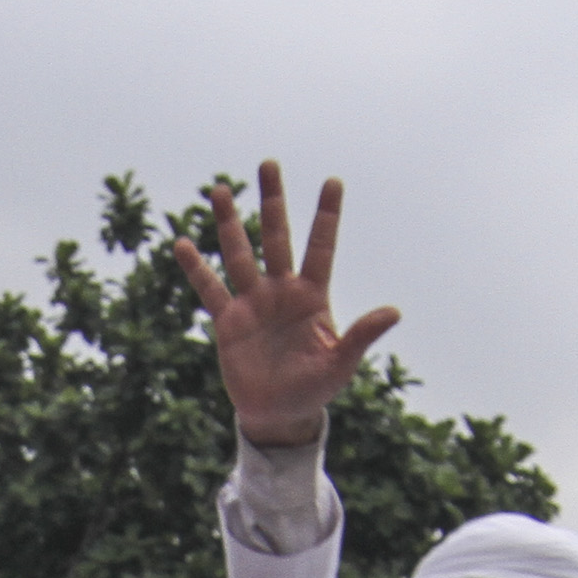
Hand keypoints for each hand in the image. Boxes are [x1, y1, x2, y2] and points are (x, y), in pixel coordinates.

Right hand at [169, 160, 400, 450]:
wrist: (279, 414)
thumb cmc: (315, 388)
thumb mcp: (341, 363)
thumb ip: (362, 335)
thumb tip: (394, 311)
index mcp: (313, 296)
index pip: (321, 247)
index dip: (326, 216)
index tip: (333, 181)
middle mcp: (281, 290)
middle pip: (277, 236)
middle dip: (273, 201)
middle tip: (269, 163)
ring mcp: (253, 302)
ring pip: (240, 253)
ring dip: (230, 222)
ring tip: (221, 189)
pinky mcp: (228, 321)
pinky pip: (210, 290)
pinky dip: (196, 269)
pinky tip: (182, 244)